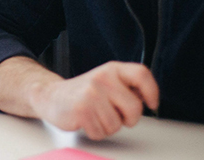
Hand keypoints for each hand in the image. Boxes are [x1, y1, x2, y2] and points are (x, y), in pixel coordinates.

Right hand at [28, 61, 158, 139]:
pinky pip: (101, 133)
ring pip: (117, 125)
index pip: (141, 74)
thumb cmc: (83, 93)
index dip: (152, 91)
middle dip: (128, 119)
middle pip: (135, 108)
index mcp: (112, 69)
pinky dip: (95, 132)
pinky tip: (86, 121)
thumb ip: (126, 87)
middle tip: (116, 115)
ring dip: (108, 127)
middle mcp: (103, 78)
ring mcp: (92, 93)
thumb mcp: (106, 82)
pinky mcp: (82, 110)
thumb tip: (147, 97)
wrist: (51, 96)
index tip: (151, 103)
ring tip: (95, 116)